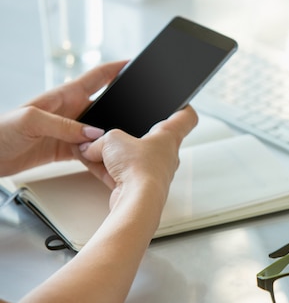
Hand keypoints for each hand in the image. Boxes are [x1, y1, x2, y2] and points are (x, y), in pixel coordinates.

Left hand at [0, 61, 125, 175]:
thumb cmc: (0, 131)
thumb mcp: (31, 120)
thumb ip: (65, 125)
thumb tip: (94, 133)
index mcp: (64, 95)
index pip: (97, 77)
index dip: (117, 68)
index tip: (135, 64)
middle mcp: (71, 111)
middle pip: (105, 108)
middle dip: (123, 109)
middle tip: (142, 114)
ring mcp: (69, 131)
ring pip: (100, 134)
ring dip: (112, 141)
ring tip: (126, 148)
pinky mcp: (66, 150)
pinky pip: (90, 154)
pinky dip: (100, 160)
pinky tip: (108, 166)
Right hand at [77, 106, 197, 209]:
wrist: (137, 201)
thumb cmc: (139, 168)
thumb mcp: (112, 139)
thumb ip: (100, 139)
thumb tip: (90, 147)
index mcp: (169, 137)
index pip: (187, 118)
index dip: (183, 107)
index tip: (179, 102)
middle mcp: (165, 155)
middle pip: (151, 138)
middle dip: (130, 133)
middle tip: (116, 127)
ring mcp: (152, 172)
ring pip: (130, 157)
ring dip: (111, 154)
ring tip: (92, 148)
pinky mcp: (138, 187)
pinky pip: (119, 173)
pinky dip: (104, 169)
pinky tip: (88, 163)